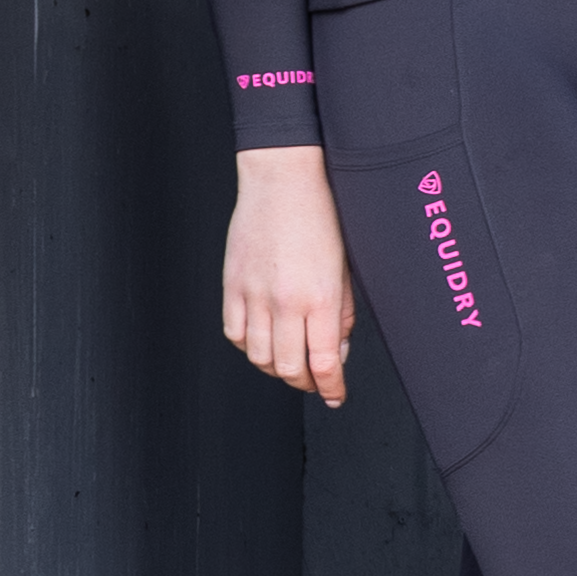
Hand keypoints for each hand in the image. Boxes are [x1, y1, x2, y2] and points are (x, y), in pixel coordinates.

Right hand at [222, 144, 354, 404]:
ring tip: (291, 361)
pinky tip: (263, 339)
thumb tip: (337, 352)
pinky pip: (234, 333)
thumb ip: (342, 314)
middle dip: (306, 383)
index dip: (332, 388)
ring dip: (277, 369)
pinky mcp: (231, 285)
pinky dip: (249, 346)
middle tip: (316, 381)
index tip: (336, 395)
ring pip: (258, 357)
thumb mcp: (345, 268)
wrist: (282, 180)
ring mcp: (253, 295)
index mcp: (319, 297)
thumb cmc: (320, 216)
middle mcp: (284, 301)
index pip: (324, 363)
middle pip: (289, 369)